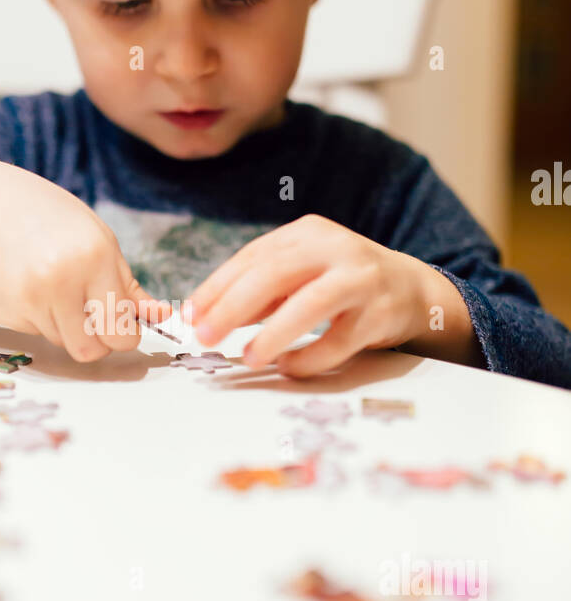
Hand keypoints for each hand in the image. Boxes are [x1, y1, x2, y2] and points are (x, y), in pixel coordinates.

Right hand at [0, 161, 169, 360]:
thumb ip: (128, 285)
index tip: (123, 327)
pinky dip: (39, 317)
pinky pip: (35, 332)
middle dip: (99, 343)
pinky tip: (29, 283)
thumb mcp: (99, 240)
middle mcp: (58, 282)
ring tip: (56, 288)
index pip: (119, 331)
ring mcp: (26, 300)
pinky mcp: (2, 312)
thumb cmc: (49, 217)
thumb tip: (163, 317)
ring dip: (67, 326)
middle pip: (89, 351)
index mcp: (92, 260)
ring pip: (62, 343)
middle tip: (96, 322)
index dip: (126, 336)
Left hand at [186, 214, 479, 375]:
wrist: (410, 289)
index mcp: (307, 233)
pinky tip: (288, 366)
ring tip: (249, 357)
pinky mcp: (380, 314)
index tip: (189, 314)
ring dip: (274, 334)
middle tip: (205, 335)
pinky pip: (339, 340)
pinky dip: (310, 357)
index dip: (217, 286)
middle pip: (275, 273)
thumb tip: (206, 316)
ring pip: (311, 304)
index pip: (252, 256)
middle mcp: (335, 248)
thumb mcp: (301, 274)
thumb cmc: (341, 282)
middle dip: (233, 306)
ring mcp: (361, 279)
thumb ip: (259, 292)